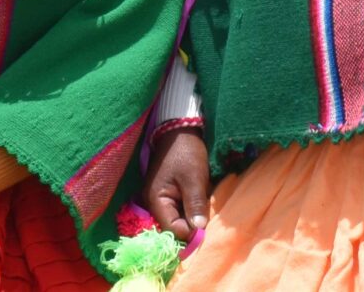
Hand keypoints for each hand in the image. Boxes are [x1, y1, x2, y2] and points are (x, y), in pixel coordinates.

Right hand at [141, 126, 210, 244]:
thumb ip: (195, 205)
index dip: (189, 232)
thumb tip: (199, 230)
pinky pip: (180, 209)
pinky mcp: (169, 194)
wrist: (181, 130)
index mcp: (156, 200)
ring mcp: (161, 198)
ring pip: (179, 218)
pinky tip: (201, 202)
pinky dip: (191, 208)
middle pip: (174, 226)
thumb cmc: (186, 152)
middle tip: (208, 218)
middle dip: (192, 225)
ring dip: (193, 216)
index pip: (171, 229)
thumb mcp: (194, 178)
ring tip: (206, 209)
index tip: (206, 228)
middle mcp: (155, 203)